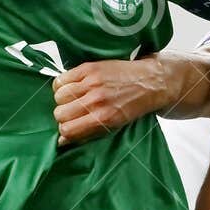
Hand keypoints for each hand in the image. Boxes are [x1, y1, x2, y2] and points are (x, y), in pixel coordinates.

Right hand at [52, 59, 168, 145]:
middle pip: (60, 113)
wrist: (151, 82)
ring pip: (58, 95)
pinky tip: (71, 87)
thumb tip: (61, 141)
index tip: (69, 128)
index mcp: (103, 119)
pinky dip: (62, 84)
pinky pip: (62, 78)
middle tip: (72, 113)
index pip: (67, 129)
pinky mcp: (89, 68)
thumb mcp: (114, 127)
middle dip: (63, 116)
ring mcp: (91, 83)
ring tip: (72, 99)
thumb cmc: (133, 107)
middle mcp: (96, 101)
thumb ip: (88, 133)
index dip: (65, 130)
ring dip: (62, 99)